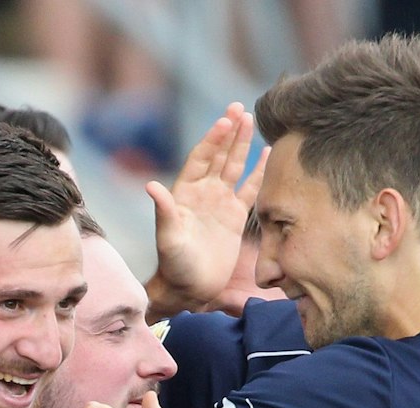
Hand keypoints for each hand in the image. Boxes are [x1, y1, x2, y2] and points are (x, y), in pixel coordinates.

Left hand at [145, 103, 269, 314]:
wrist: (190, 288)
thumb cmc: (174, 264)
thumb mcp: (168, 238)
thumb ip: (164, 211)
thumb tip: (151, 185)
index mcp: (186, 192)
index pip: (202, 157)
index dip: (213, 139)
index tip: (225, 120)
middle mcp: (204, 192)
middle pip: (219, 155)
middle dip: (229, 131)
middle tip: (241, 107)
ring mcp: (220, 202)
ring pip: (234, 166)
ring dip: (242, 144)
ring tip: (252, 120)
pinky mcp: (235, 217)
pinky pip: (249, 189)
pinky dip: (258, 172)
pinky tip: (268, 155)